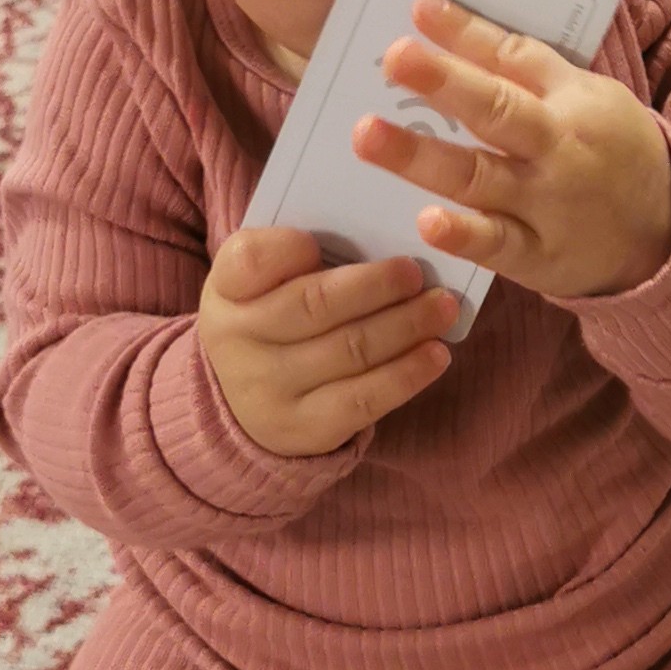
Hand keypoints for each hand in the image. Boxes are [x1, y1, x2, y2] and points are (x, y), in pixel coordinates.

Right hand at [199, 223, 460, 458]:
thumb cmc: (270, 321)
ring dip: (407, 325)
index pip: (250, 259)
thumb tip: (381, 243)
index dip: (290, 247)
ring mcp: (269, 390)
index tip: (322, 242)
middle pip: (315, 305)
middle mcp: (238, 341)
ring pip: (350, 350)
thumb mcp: (262, 284)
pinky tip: (436, 355)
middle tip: (417, 272)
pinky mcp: (305, 428)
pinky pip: (364, 399)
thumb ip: (300, 259)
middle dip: (376, 286)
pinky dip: (407, 374)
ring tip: (443, 308)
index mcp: (227, 290)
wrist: (244, 404)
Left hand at [352, 0, 670, 302]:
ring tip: (368, 135)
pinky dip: (463, 236)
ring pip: (479, 178)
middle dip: (445, 82)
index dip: (466, 33)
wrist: (667, 233)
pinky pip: (496, 246)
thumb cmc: (610, 150)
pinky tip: (425, 222)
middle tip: (394, 58)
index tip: (418, 6)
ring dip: (422, 157)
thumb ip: (524, 64)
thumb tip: (448, 21)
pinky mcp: (536, 258)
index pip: (513, 58)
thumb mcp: (585, 96)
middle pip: (496, 110)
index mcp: (567, 102)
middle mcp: (556, 150)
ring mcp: (545, 206)